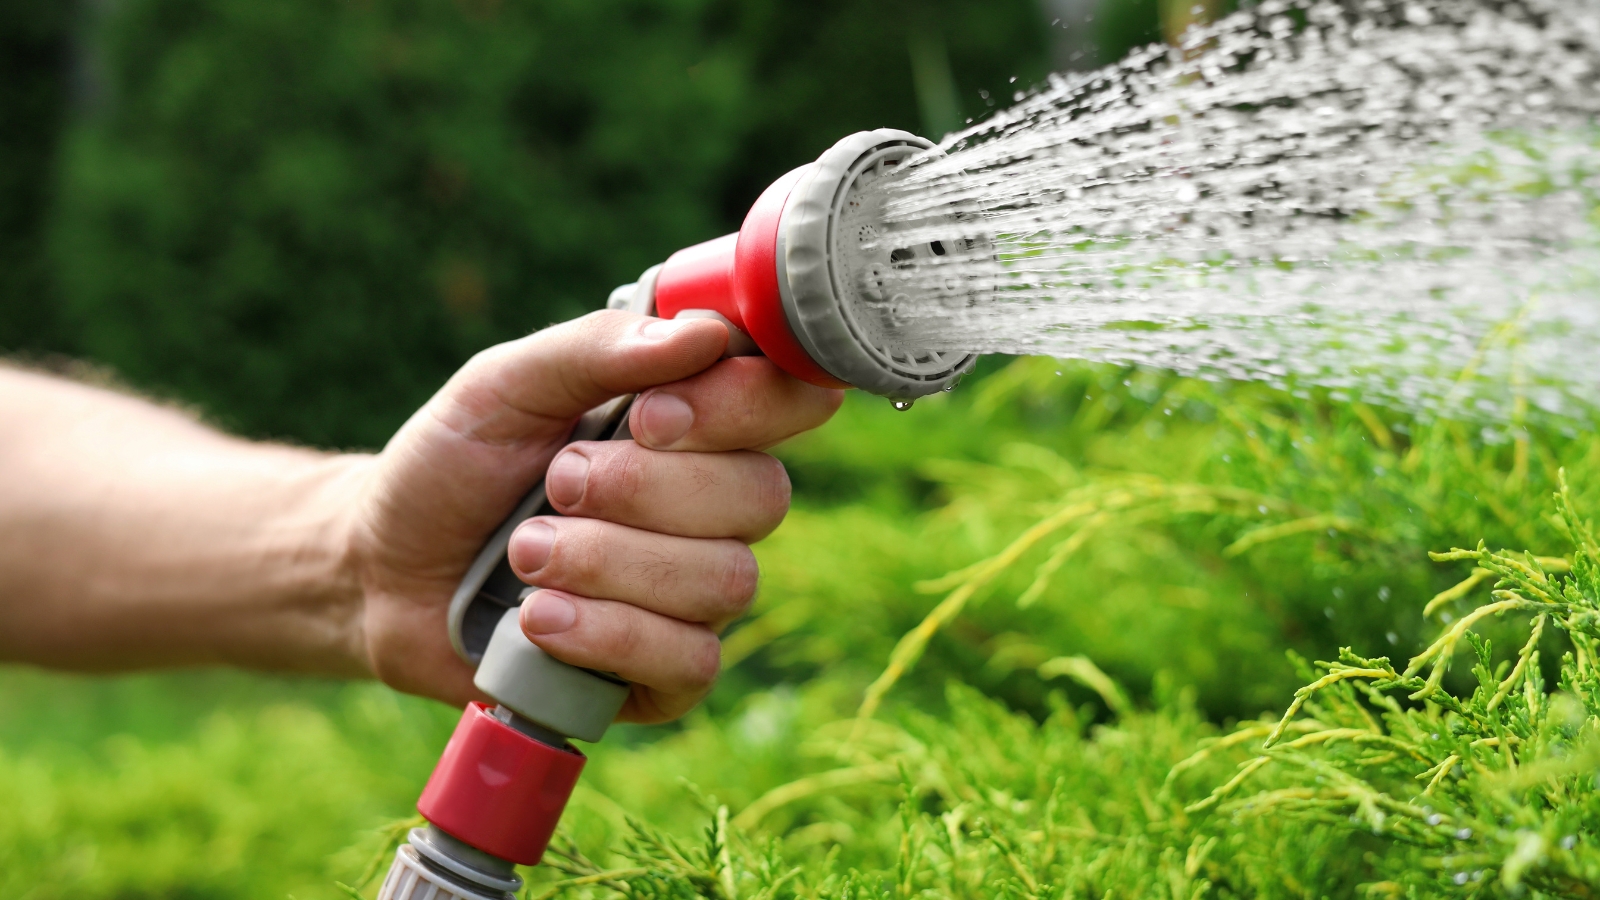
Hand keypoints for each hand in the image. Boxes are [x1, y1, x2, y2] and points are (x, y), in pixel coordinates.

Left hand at [346, 310, 842, 721]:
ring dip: (608, 563)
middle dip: (644, 490)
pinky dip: (608, 635)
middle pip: (762, 496)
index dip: (739, 407)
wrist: (382, 569)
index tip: (649, 415)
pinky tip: (539, 621)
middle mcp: (713, 505)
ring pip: (725, 580)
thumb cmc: (453, 464)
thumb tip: (705, 333)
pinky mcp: (666, 672)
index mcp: (694, 421)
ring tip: (525, 554)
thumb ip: (597, 350)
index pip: (787, 400)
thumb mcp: (505, 383)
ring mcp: (695, 593)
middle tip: (556, 483)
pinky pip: (691, 660)